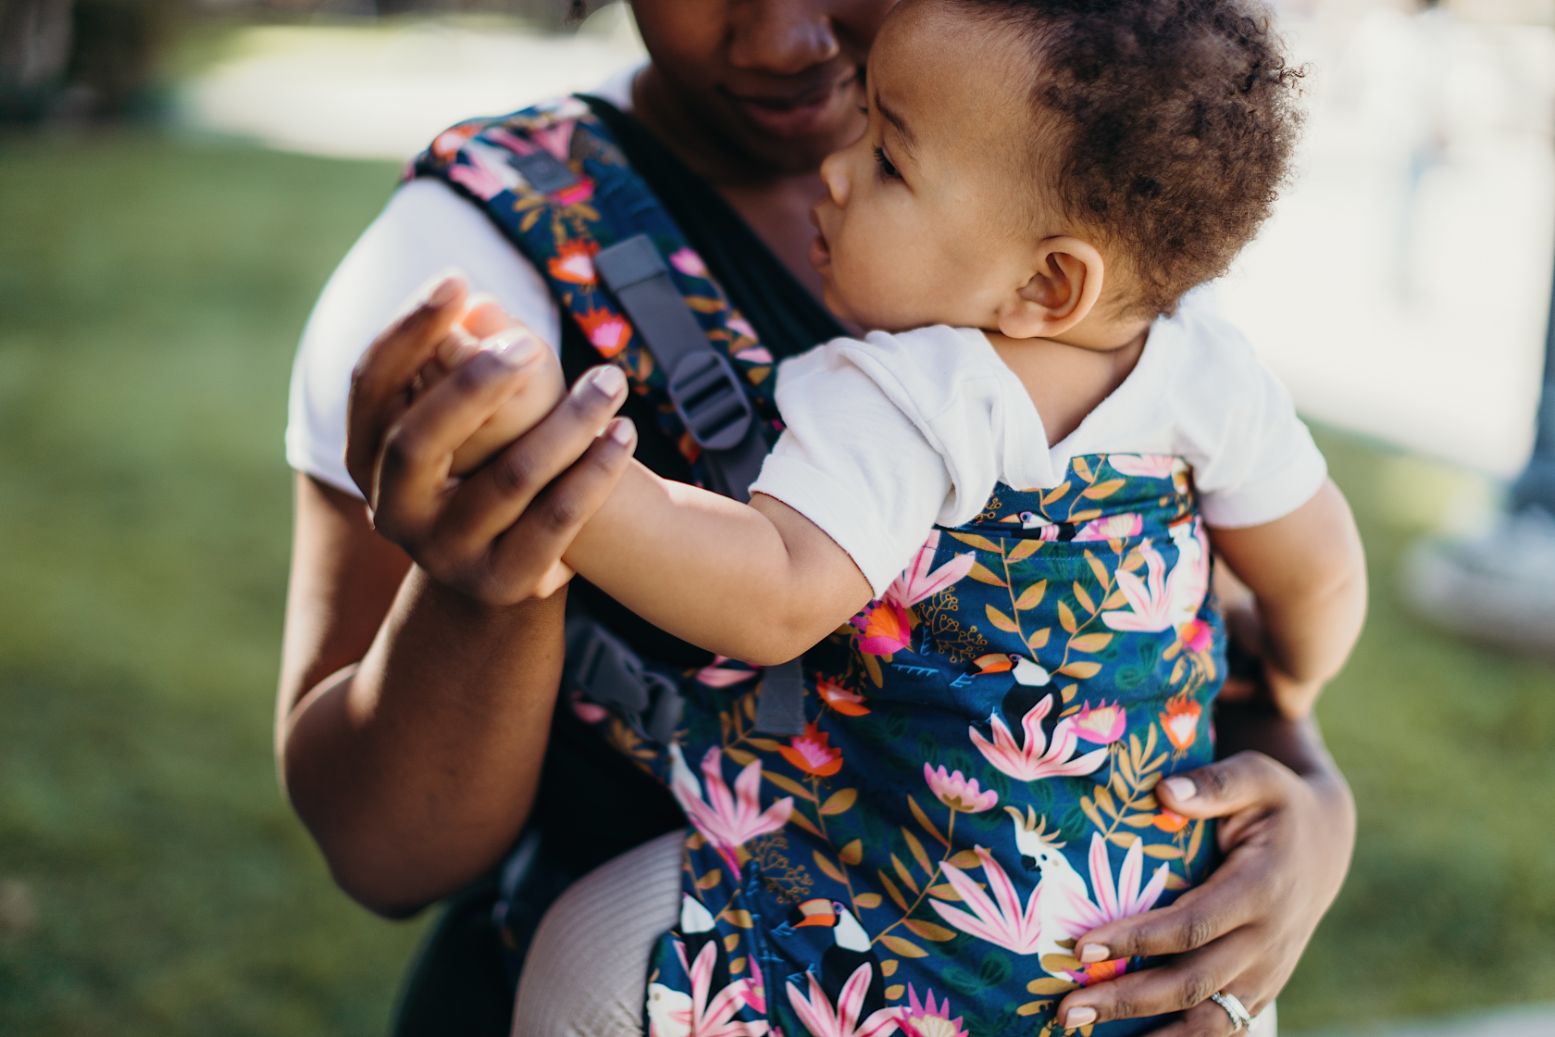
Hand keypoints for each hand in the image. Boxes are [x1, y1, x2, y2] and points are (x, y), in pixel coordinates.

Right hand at [346, 272, 636, 603]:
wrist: (505, 569)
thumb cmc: (483, 465)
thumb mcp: (463, 419)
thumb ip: (463, 366)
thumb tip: (483, 303)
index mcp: (366, 456)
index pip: (371, 384)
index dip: (408, 329)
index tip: (458, 278)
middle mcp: (392, 510)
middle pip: (420, 439)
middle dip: (476, 383)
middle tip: (531, 342)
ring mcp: (444, 553)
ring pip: (508, 478)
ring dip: (567, 421)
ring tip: (611, 380)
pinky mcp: (502, 582)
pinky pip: (555, 521)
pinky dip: (595, 473)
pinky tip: (624, 433)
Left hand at [1054, 749, 1354, 1034]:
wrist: (1325, 845)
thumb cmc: (1276, 803)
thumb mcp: (1257, 776)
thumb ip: (1215, 783)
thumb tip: (1165, 792)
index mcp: (1262, 888)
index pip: (1194, 924)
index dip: (1139, 939)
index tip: (1084, 944)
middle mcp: (1268, 941)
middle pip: (1192, 983)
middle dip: (1126, 999)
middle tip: (1067, 1007)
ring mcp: (1267, 973)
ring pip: (1207, 1022)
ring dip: (1148, 1035)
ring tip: (1084, 1032)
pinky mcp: (1259, 990)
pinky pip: (1221, 1030)